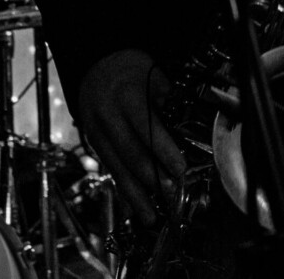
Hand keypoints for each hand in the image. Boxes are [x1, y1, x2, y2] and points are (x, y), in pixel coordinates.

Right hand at [74, 49, 186, 226]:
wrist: (95, 67)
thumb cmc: (130, 69)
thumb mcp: (152, 73)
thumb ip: (168, 97)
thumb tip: (188, 119)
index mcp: (126, 97)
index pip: (146, 128)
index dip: (163, 150)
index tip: (180, 168)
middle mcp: (108, 117)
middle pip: (131, 153)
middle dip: (152, 177)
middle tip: (172, 193)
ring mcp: (98, 133)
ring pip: (118, 168)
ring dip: (136, 194)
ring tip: (152, 216)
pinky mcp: (95, 145)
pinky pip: (111, 170)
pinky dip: (124, 190)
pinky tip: (135, 207)